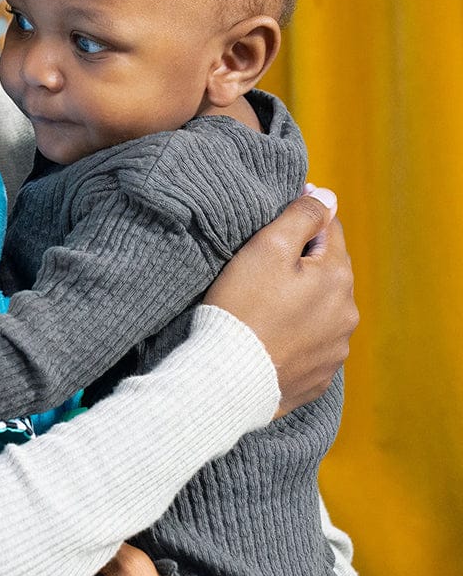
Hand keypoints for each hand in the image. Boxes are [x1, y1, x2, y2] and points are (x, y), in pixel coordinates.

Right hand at [205, 187, 356, 416]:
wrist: (227, 378)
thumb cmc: (242, 308)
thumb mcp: (266, 249)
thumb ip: (301, 217)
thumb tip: (328, 197)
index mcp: (337, 277)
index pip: (329, 230)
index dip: (303, 220)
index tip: (275, 220)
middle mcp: (346, 314)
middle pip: (327, 271)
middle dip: (302, 263)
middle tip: (261, 266)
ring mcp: (335, 350)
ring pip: (321, 309)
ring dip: (301, 301)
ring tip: (264, 305)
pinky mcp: (319, 377)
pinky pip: (311, 344)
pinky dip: (295, 335)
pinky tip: (270, 335)